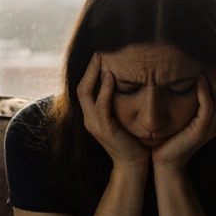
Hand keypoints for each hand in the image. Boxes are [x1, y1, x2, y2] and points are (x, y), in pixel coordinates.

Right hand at [76, 52, 150, 168]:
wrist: (134, 164)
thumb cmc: (133, 140)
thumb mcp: (124, 117)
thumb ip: (120, 102)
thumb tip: (129, 82)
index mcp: (92, 115)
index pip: (85, 88)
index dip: (90, 71)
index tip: (100, 55)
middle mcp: (89, 118)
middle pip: (81, 87)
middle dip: (89, 68)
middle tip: (99, 51)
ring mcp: (93, 124)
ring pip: (86, 94)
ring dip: (94, 74)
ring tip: (102, 58)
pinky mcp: (103, 129)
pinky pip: (101, 106)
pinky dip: (104, 90)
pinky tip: (111, 77)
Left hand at [152, 66, 215, 170]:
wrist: (164, 162)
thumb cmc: (168, 138)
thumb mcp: (179, 115)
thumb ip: (185, 100)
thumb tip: (178, 78)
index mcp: (215, 118)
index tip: (202, 60)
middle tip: (201, 59)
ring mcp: (212, 127)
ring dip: (212, 78)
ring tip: (199, 65)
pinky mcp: (201, 132)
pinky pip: (208, 107)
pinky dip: (204, 91)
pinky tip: (196, 79)